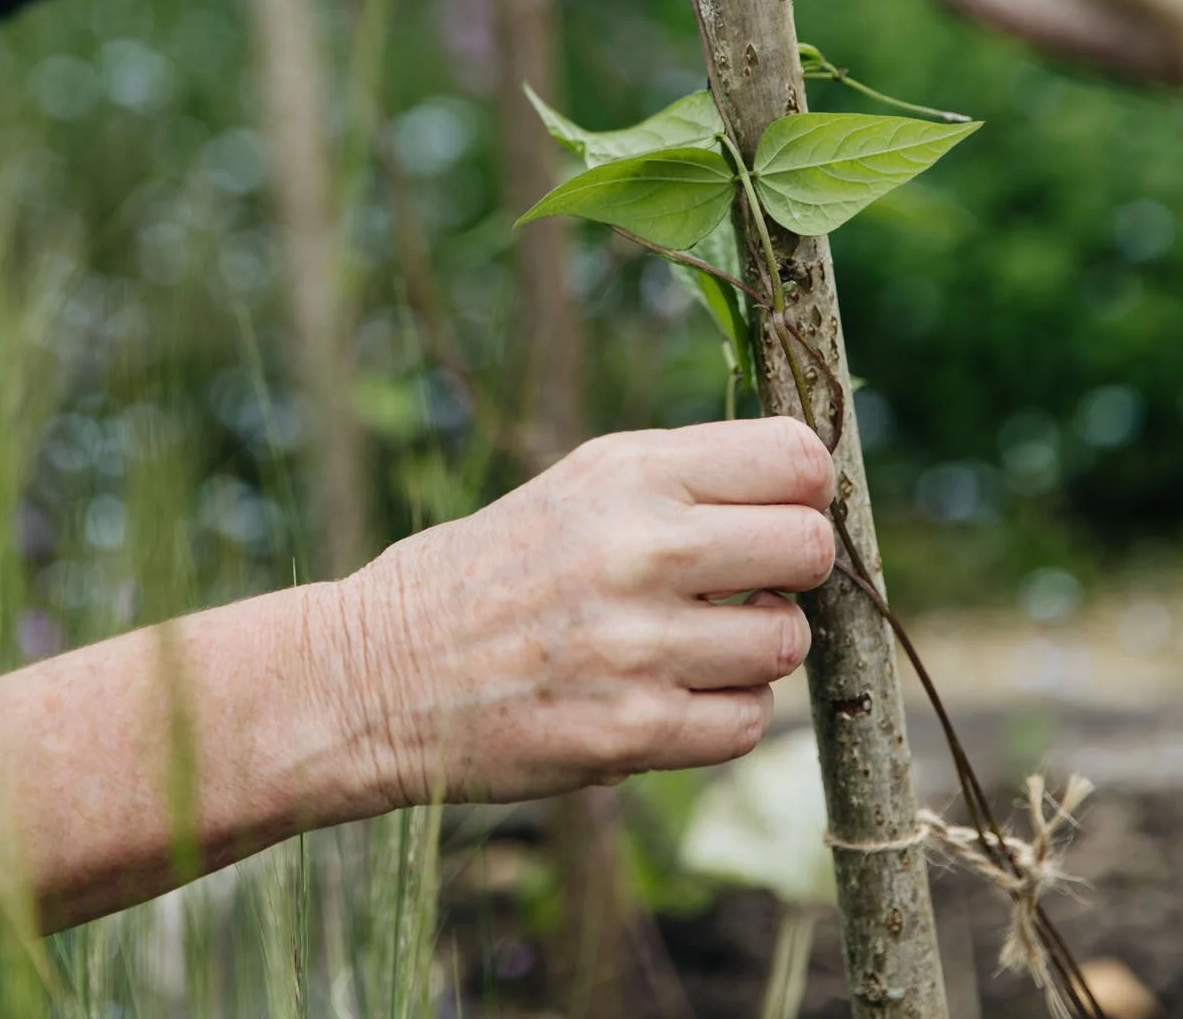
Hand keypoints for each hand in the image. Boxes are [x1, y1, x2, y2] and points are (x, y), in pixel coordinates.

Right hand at [336, 418, 834, 808]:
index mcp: (630, 473)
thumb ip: (686, 480)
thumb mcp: (578, 485)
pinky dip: (722, 714)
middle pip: (811, 548)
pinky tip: (668, 693)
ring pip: (786, 643)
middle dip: (796, 568)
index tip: (786, 506)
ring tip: (695, 640)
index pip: (794, 458)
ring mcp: (639, 647)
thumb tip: (810, 489)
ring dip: (758, 648)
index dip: (808, 487)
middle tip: (751, 581)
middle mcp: (641, 549)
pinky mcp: (631, 734)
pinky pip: (746, 724)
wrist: (382, 671)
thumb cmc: (495, 567)